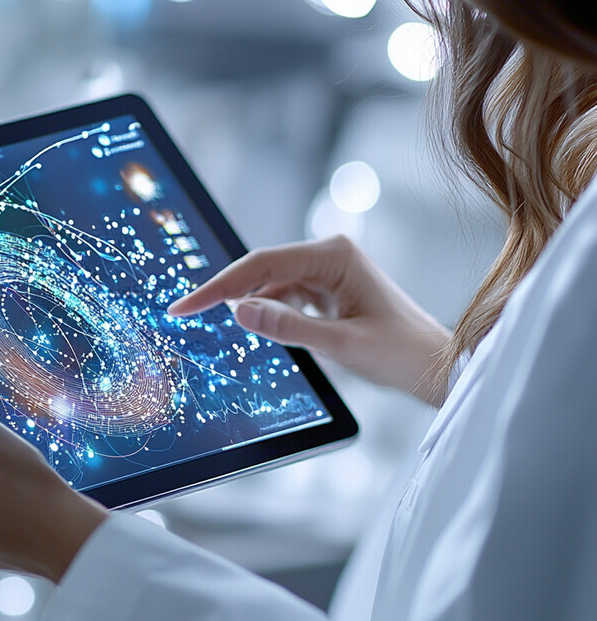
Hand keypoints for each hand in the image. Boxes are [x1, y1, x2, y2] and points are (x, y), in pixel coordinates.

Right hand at [169, 236, 451, 406]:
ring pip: (270, 283)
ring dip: (247, 303)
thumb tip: (239, 311)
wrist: (434, 365)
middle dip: (225, 292)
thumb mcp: (342, 345)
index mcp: (335, 255)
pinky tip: (256, 326)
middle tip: (185, 314)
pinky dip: (267, 311)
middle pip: (262, 269)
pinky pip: (285, 296)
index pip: (263, 264)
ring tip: (213, 323)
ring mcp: (328, 271)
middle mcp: (329, 255)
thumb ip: (290, 328)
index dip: (220, 286)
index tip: (186, 306)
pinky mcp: (327, 289)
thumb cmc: (401, 353)